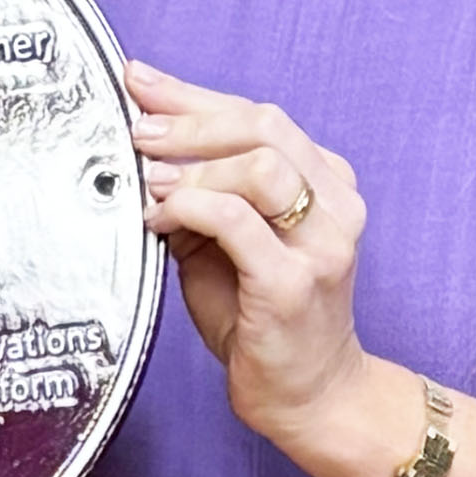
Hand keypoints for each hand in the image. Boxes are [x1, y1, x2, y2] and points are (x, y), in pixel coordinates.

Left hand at [128, 60, 369, 451]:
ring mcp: (322, 245)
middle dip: (189, 121)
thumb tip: (143, 143)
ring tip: (151, 183)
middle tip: (139, 132)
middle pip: (263, 127)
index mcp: (327, 183)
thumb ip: (201, 192)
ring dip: (192, 167)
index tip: (141, 82)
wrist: (310, 394)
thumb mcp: (229, 241)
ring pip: (259, 166)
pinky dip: (190, 208)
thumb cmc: (265, 318)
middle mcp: (336, 206)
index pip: (259, 117)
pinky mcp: (294, 283)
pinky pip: (237, 221)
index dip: (193, 95)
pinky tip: (162, 220)